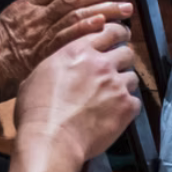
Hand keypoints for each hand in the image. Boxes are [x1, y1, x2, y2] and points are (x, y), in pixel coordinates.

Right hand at [0, 0, 134, 102]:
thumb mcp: (7, 26)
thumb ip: (31, 19)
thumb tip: (53, 14)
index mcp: (25, 6)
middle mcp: (34, 16)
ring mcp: (38, 34)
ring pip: (75, 13)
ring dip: (105, 9)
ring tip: (126, 7)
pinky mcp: (41, 54)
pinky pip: (66, 38)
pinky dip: (86, 29)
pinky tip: (104, 25)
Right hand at [14, 23, 142, 167]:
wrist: (51, 140)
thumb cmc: (36, 113)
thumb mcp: (36, 78)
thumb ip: (56, 66)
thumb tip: (60, 68)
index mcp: (78, 52)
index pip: (108, 31)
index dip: (117, 33)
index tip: (121, 37)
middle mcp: (101, 64)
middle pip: (126, 53)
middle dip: (123, 60)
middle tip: (116, 70)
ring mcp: (116, 84)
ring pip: (132, 77)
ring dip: (124, 85)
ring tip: (112, 97)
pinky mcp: (126, 106)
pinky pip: (135, 102)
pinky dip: (127, 107)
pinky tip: (115, 114)